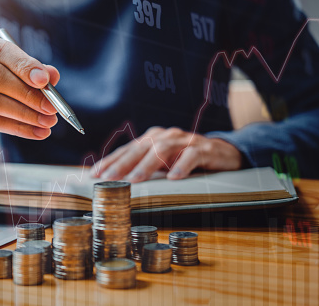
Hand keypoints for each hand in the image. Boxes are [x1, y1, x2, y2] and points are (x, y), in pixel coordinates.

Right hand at [0, 29, 59, 146]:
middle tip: (51, 107)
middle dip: (27, 93)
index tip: (45, 81)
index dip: (24, 66)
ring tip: (47, 122)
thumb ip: (34, 71)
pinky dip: (18, 128)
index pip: (0, 51)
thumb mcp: (16, 70)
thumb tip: (52, 75)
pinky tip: (37, 132)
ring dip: (25, 113)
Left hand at [91, 127, 241, 181]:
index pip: (127, 150)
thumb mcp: (161, 164)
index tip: (95, 174)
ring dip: (147, 165)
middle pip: (140, 149)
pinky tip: (174, 177)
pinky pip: (191, 155)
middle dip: (122, 164)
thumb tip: (114, 182)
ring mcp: (185, 141)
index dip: (110, 161)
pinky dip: (182, 166)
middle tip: (109, 179)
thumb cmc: (185, 159)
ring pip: (163, 150)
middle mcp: (166, 136)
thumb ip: (142, 168)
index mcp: (152, 139)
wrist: (223, 153)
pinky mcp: (204, 149)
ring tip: (136, 179)